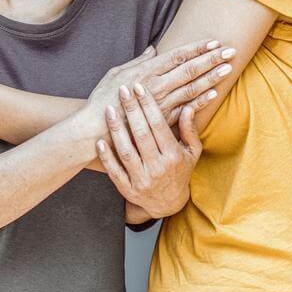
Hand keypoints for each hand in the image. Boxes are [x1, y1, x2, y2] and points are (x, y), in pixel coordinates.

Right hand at [87, 40, 234, 124]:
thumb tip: (153, 50)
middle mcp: (156, 85)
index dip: (197, 48)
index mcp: (146, 71)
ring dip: (211, 77)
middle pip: (190, 69)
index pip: (178, 56)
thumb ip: (138, 61)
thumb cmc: (103, 98)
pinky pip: (185, 109)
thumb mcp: (116, 73)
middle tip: (230, 51)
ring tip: (228, 69)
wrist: (95, 128)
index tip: (214, 41)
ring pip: (192, 87)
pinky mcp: (162, 120)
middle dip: (211, 59)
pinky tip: (214, 94)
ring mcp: (161, 103)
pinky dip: (200, 101)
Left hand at [97, 83, 204, 218]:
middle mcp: (157, 167)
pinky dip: (106, 156)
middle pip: (141, 134)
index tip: (140, 88)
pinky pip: (114, 171)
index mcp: (173, 155)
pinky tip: (99, 140)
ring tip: (109, 108)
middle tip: (123, 90)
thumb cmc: (180, 171)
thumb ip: (189, 130)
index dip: (148, 105)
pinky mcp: (128, 189)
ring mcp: (141, 179)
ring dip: (116, 129)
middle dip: (131, 110)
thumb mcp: (192, 152)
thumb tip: (188, 107)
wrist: (168, 203)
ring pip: (126, 151)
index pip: (159, 125)